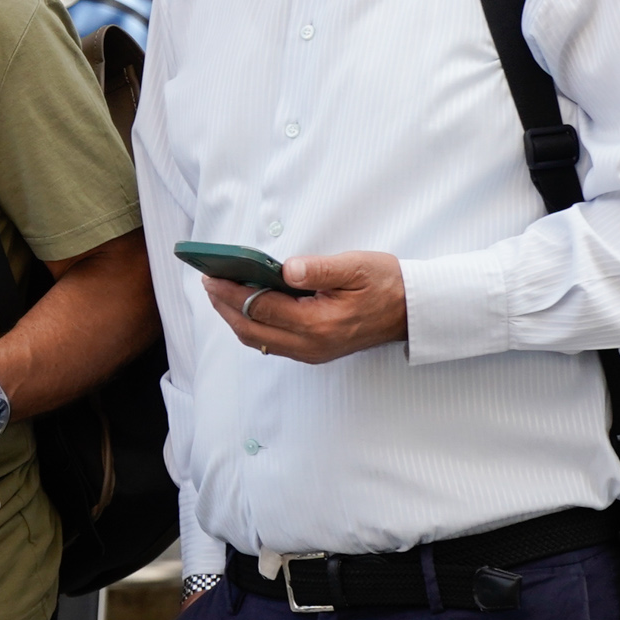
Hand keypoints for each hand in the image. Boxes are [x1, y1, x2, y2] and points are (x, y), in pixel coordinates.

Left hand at [205, 252, 408, 365]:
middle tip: (207, 280)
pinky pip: (271, 342)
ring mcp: (311, 352)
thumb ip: (318, 269)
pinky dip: (252, 323)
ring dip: (234, 316)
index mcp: (318, 324)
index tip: (210, 274)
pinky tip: (245, 304)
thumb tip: (286, 269)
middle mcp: (311, 345)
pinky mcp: (314, 351)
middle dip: (224, 305)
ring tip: (219, 291)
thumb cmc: (386, 285)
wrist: (411, 311)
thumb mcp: (355, 267)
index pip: (260, 308)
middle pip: (251, 329)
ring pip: (258, 339)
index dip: (230, 291)